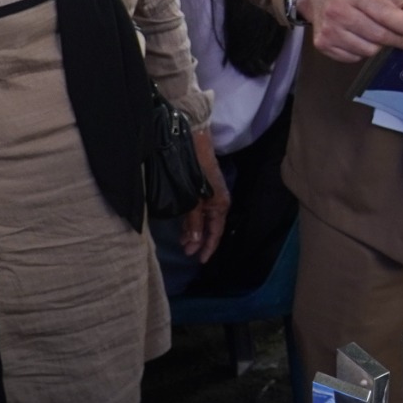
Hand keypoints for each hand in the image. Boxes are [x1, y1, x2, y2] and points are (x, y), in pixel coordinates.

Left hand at [179, 133, 231, 261]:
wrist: (194, 142)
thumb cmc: (196, 171)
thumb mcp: (194, 200)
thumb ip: (194, 222)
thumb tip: (195, 243)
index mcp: (220, 206)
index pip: (215, 233)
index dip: (208, 248)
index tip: (199, 260)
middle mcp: (218, 202)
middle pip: (210, 227)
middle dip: (198, 240)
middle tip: (185, 251)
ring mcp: (211, 195)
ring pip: (203, 219)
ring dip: (193, 230)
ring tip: (182, 240)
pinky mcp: (203, 189)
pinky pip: (199, 210)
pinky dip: (192, 219)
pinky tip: (184, 223)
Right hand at [296, 0, 402, 61]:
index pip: (385, 14)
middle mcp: (338, 11)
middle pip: (378, 36)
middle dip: (400, 41)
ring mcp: (329, 30)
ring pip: (368, 51)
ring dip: (381, 46)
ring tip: (383, 36)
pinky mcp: (323, 44)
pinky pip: (354, 58)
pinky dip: (364, 51)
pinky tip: (363, 39)